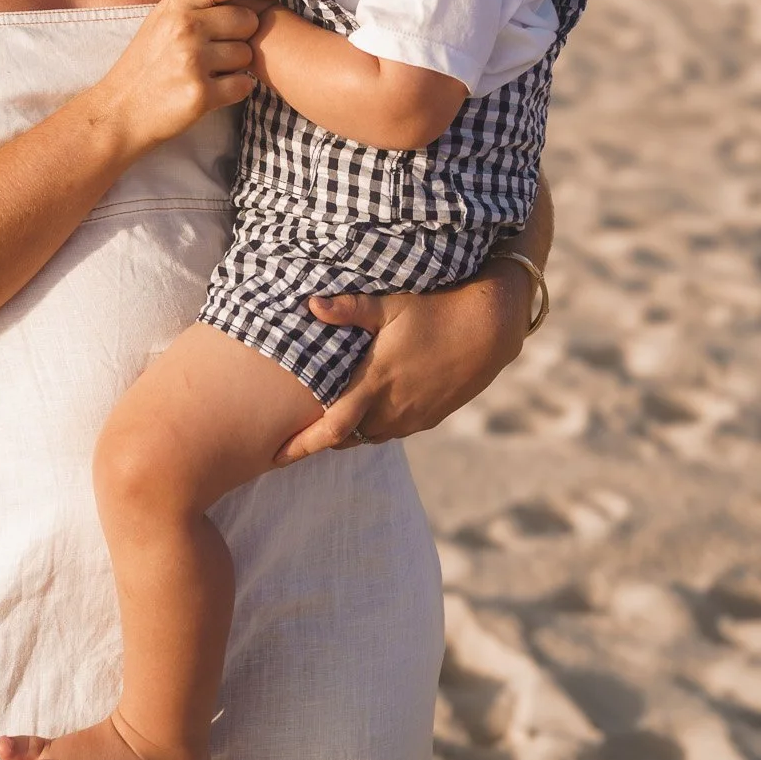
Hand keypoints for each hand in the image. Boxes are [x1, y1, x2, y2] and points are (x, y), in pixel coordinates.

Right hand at [96, 0, 260, 150]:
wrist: (120, 110)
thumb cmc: (146, 63)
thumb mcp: (160, 19)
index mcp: (177, 4)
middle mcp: (186, 27)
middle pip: (248, 20)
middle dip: (241, 36)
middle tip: (220, 49)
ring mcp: (194, 61)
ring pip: (246, 55)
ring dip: (236, 66)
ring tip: (209, 72)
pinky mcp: (201, 94)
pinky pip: (244, 85)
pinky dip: (235, 90)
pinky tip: (214, 91)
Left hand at [273, 266, 531, 464]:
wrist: (487, 331)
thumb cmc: (435, 312)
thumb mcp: (390, 306)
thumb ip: (349, 309)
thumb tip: (312, 303)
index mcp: (374, 383)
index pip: (329, 427)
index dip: (300, 445)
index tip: (273, 456)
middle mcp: (390, 408)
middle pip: (344, 437)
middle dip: (320, 437)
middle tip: (293, 434)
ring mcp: (411, 417)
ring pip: (368, 436)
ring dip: (349, 431)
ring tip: (329, 420)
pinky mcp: (428, 419)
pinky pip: (392, 431)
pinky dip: (374, 426)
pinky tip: (369, 409)